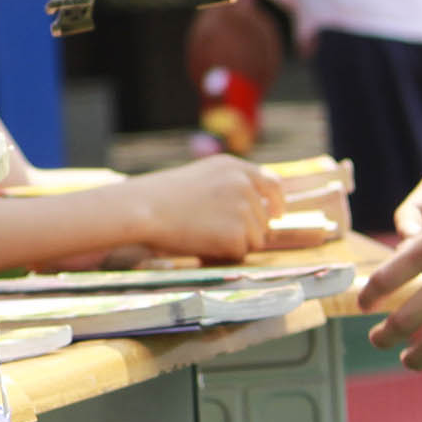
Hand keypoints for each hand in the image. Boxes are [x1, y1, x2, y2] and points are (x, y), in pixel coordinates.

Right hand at [107, 156, 305, 261]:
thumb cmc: (162, 197)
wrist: (143, 208)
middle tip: (213, 232)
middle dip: (246, 230)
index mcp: (234, 166)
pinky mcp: (238, 233)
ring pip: (255, 239)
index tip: (277, 214)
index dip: (277, 202)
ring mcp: (244, 208)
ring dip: (234, 244)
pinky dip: (224, 254)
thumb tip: (258, 208)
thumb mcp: (201, 177)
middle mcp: (244, 184)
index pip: (272, 184)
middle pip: (263, 219)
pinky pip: (240, 253)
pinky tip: (201, 244)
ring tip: (202, 235)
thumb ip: (230, 185)